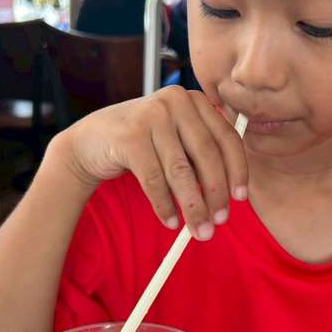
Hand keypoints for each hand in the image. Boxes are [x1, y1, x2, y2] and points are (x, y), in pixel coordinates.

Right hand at [50, 87, 247, 239]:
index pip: (226, 137)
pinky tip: (171, 221)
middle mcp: (175, 101)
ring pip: (181, 171)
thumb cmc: (142, 144)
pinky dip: (165, 205)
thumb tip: (232, 195)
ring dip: (193, 206)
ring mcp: (151, 115)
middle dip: (216, 193)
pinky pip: (154, 179)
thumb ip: (202, 154)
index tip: (241, 198)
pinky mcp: (129, 137)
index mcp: (194, 100)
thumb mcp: (176, 139)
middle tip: (220, 222)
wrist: (90, 142)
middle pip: (207, 155)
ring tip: (199, 230)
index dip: (237, 169)